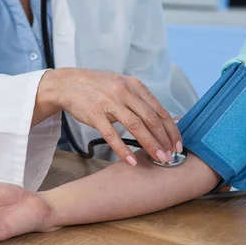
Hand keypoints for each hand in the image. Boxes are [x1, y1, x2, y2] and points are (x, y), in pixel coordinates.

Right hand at [36, 68, 182, 164]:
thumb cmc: (98, 87)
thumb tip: (164, 118)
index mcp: (134, 85)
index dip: (171, 129)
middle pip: (151, 119)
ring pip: (136, 126)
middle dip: (164, 140)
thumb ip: (141, 100)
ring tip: (158, 159)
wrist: (68, 84)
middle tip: (170, 156)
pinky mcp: (94, 114)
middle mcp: (124, 92)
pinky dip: (123, 149)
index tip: (177, 144)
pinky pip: (112, 135)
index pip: (159, 110)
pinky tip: (131, 160)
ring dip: (150, 145)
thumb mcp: (122, 85)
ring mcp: (109, 102)